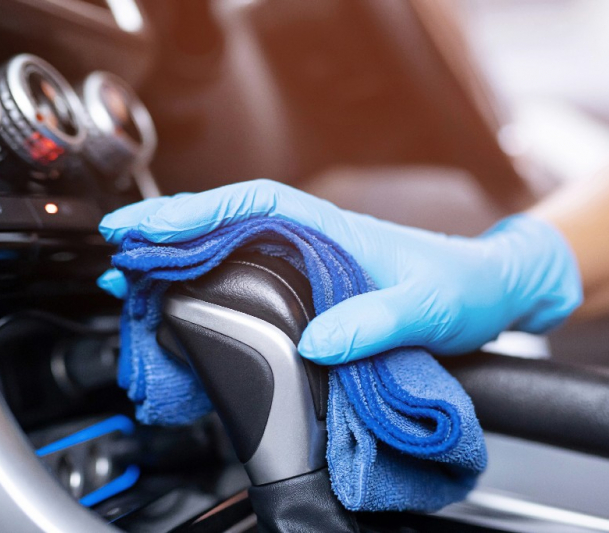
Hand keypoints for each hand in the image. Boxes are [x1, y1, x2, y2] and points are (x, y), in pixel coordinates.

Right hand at [99, 179, 581, 363]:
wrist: (489, 293)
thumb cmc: (463, 288)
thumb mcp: (427, 308)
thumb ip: (377, 322)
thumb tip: (318, 342)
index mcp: (332, 230)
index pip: (252, 204)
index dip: (195, 212)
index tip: (146, 227)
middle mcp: (313, 240)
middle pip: (227, 224)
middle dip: (168, 235)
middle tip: (119, 256)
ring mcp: (309, 263)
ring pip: (231, 250)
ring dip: (180, 260)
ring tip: (134, 280)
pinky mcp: (312, 288)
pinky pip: (249, 277)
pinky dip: (210, 284)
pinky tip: (186, 300)